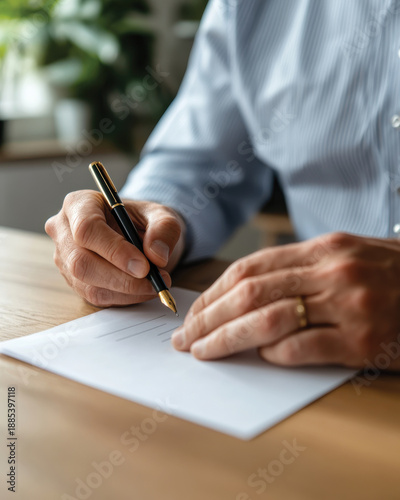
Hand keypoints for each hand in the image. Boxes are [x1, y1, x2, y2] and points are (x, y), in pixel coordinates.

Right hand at [45, 190, 185, 306]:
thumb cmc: (143, 219)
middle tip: (153, 280)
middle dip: (121, 277)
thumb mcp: (162, 215)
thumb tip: (157, 255)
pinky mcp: (75, 281)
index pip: (87, 229)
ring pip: (87, 283)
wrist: (139, 234)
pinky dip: (124, 298)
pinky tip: (143, 290)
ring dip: (126, 290)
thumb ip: (164, 228)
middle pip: (81, 261)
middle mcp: (64, 231)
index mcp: (79, 204)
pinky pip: (95, 296)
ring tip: (154, 285)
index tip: (144, 265)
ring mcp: (65, 258)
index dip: (114, 250)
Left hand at [172, 233, 399, 370]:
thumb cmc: (391, 275)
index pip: (250, 268)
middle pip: (249, 292)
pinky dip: (275, 353)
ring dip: (229, 338)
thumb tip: (248, 294)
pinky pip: (305, 347)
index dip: (214, 291)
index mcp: (323, 247)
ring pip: (269, 318)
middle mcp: (333, 269)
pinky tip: (260, 358)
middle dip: (209, 316)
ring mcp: (351, 303)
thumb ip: (301, 270)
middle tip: (186, 337)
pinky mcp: (366, 338)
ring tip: (204, 352)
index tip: (193, 312)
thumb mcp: (347, 257)